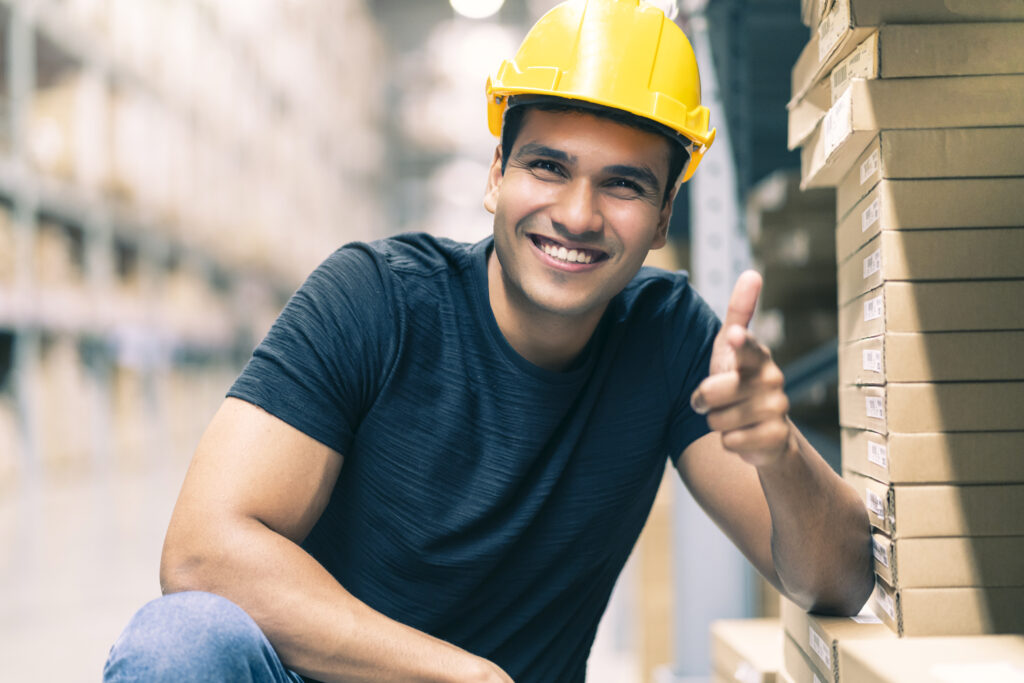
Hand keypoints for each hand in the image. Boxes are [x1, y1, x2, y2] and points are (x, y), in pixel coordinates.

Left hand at [690, 271, 794, 467]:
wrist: (766, 431)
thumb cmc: (740, 381)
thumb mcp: (732, 348)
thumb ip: (740, 312)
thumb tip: (752, 273)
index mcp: (757, 357)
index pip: (746, 348)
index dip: (738, 344)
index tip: (732, 336)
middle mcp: (772, 380)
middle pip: (713, 391)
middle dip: (705, 400)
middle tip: (716, 400)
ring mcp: (777, 410)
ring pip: (717, 419)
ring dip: (717, 421)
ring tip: (732, 416)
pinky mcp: (776, 438)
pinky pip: (729, 441)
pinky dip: (729, 442)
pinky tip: (744, 436)